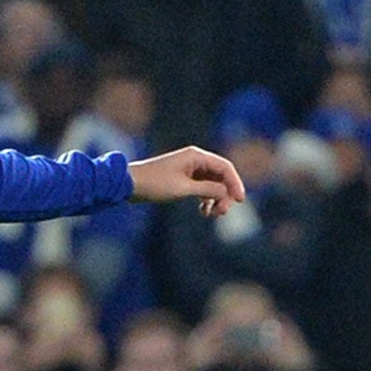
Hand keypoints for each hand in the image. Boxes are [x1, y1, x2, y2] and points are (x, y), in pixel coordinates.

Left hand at [128, 147, 245, 218]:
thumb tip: (226, 192)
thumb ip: (207, 190)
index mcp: (196, 156)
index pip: (225, 167)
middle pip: (220, 177)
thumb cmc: (154, 183)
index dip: (235, 183)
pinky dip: (205, 201)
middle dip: (224, 195)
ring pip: (212, 184)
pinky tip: (203, 212)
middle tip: (222, 212)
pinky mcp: (184, 179)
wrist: (129, 184)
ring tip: (212, 215)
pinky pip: (202, 189)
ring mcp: (190, 170)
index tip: (240, 200)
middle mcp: (195, 160)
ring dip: (216, 199)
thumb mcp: (183, 188)